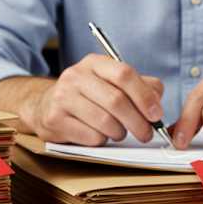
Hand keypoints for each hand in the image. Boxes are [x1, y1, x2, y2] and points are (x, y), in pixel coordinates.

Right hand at [29, 54, 163, 144]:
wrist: (45, 106)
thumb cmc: (89, 97)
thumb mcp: (112, 83)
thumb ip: (140, 87)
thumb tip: (156, 101)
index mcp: (95, 63)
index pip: (124, 74)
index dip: (144, 96)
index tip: (156, 114)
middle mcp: (76, 76)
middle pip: (116, 100)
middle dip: (138, 122)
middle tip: (146, 134)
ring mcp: (62, 97)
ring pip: (105, 121)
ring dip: (120, 133)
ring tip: (119, 132)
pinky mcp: (55, 119)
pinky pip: (90, 136)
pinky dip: (102, 140)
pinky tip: (99, 135)